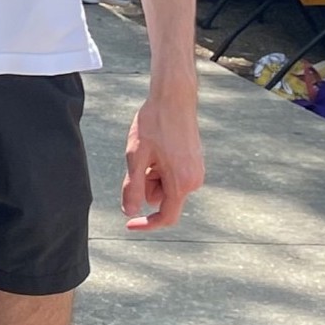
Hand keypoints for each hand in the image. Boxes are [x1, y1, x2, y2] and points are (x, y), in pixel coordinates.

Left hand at [124, 89, 203, 230]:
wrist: (174, 98)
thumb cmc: (153, 124)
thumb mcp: (136, 156)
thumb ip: (134, 187)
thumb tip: (130, 212)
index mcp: (182, 183)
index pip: (166, 216)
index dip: (146, 224)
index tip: (128, 226)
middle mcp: (194, 181)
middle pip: (161, 198)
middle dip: (146, 185)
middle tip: (139, 158)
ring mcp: (196, 172)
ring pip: (165, 185)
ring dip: (151, 174)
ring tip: (149, 149)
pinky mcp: (194, 163)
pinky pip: (171, 174)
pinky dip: (158, 167)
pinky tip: (157, 146)